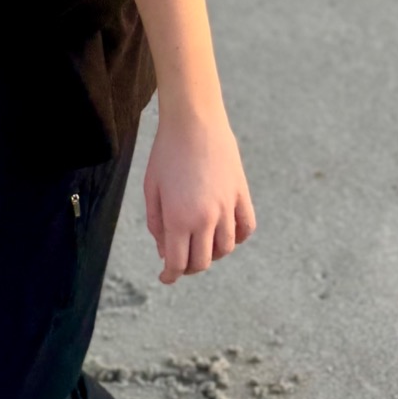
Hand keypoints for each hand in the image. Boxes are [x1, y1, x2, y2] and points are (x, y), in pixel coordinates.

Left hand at [143, 110, 256, 283]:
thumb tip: (166, 252)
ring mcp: (227, 207)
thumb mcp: (152, 189)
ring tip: (200, 245)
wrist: (194, 121)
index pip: (177, 262)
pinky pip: (245, 228)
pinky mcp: (241, 194)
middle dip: (189, 267)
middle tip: (180, 261)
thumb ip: (157, 224)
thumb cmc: (166, 153)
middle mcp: (206, 218)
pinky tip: (225, 234)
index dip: (170, 275)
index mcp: (179, 218)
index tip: (166, 278)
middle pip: (202, 261)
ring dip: (212, 253)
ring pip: (225, 248)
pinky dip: (237, 238)